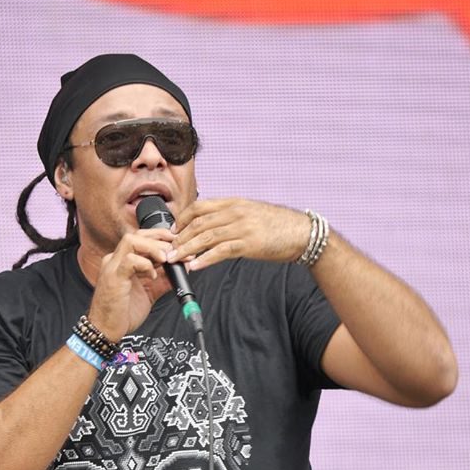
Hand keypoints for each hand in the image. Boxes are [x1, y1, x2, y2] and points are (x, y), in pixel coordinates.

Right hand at [88, 228, 174, 340]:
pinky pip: (129, 261)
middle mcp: (116, 260)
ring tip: (165, 259)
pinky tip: (152, 275)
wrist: (106, 330)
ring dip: (153, 247)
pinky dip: (145, 264)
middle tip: (176, 252)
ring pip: (131, 241)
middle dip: (160, 239)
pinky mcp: (113, 278)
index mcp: (123, 262)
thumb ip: (163, 280)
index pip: (141, 238)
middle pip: (137, 234)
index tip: (177, 244)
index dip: (160, 237)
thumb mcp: (149, 293)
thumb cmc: (123, 313)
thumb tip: (180, 270)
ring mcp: (113, 267)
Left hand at [168, 199, 310, 270]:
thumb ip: (232, 218)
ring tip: (175, 260)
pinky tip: (195, 266)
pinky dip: (205, 259)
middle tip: (168, 250)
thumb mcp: (251, 215)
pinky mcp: (249, 243)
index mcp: (234, 203)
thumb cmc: (278, 226)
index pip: (199, 207)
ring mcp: (241, 227)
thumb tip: (214, 227)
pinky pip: (221, 251)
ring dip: (187, 249)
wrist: (302, 233)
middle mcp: (235, 212)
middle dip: (180, 237)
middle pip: (198, 223)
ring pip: (206, 237)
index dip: (182, 219)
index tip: (174, 232)